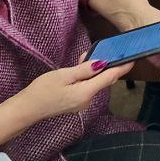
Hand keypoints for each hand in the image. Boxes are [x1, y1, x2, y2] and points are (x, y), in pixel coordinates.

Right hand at [13, 58, 132, 120]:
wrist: (26, 109)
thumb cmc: (42, 91)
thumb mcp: (64, 75)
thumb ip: (84, 70)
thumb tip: (102, 63)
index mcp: (86, 93)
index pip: (110, 78)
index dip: (122, 68)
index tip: (133, 58)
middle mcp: (87, 100)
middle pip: (103, 80)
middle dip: (105, 66)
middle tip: (102, 51)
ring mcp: (81, 103)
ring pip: (94, 84)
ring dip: (93, 71)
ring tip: (84, 58)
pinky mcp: (75, 103)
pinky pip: (86, 88)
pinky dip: (86, 78)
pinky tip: (78, 70)